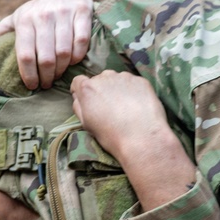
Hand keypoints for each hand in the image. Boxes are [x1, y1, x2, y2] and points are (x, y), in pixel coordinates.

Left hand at [0, 0, 91, 90]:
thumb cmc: (35, 10)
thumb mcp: (13, 19)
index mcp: (25, 20)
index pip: (25, 54)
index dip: (28, 74)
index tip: (31, 86)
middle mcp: (44, 16)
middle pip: (46, 57)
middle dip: (46, 76)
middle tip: (46, 84)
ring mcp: (64, 14)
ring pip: (64, 52)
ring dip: (61, 69)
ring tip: (58, 76)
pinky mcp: (82, 13)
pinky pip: (81, 42)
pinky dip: (77, 56)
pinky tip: (72, 62)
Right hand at [72, 71, 195, 209]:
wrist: (143, 141)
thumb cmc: (112, 139)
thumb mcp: (87, 127)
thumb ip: (80, 109)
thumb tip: (80, 100)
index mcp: (86, 89)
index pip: (77, 83)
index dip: (83, 94)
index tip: (91, 106)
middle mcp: (104, 78)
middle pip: (98, 80)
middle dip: (102, 92)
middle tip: (110, 112)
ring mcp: (124, 78)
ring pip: (116, 80)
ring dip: (118, 91)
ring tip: (126, 111)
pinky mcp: (141, 82)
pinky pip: (133, 84)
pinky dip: (134, 93)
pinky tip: (138, 109)